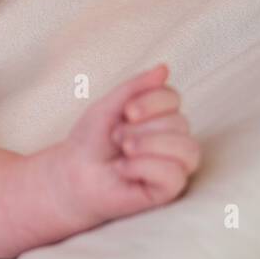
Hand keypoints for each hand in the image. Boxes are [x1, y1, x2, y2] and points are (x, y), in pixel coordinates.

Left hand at [52, 64, 200, 226]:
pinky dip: (143, 168)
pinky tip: (123, 169)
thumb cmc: (91, 141)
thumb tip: (165, 67)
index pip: (173, 97)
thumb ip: (135, 87)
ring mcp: (174, 165)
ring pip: (187, 149)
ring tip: (123, 151)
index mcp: (160, 116)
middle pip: (179, 123)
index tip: (126, 112)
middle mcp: (173, 139)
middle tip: (116, 138)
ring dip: (147, 146)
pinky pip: (174, 175)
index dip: (151, 101)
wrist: (72, 174)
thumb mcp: (108, 107)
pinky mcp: (169, 190)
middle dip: (141, 129)